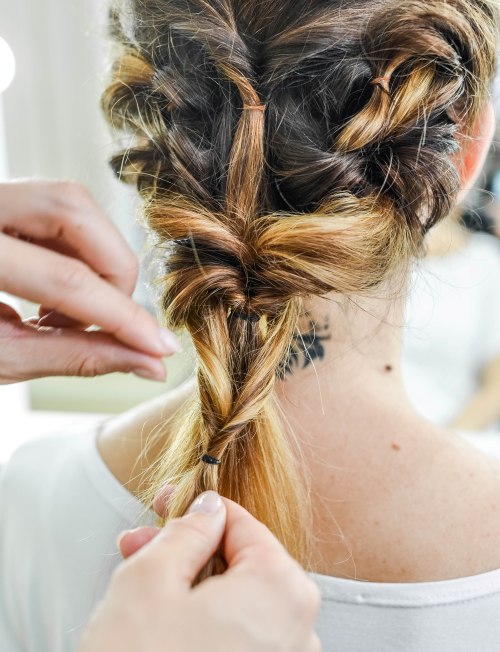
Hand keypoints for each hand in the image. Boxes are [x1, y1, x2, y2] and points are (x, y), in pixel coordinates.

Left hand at [0, 179, 179, 383]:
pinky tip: (58, 295)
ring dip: (97, 264)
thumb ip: (77, 357)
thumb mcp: (1, 359)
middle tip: (107, 323)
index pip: (65, 279)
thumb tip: (147, 363)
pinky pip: (58, 212)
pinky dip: (77, 256)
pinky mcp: (2, 198)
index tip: (161, 347)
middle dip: (113, 275)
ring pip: (73, 205)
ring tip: (71, 315)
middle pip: (76, 211)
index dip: (123, 317)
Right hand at [79, 492, 321, 651]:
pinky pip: (239, 636)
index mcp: (281, 590)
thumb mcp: (151, 580)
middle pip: (240, 563)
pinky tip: (163, 620)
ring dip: (189, 584)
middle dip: (185, 549)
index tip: (163, 501)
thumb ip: (187, 531)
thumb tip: (208, 508)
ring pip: (236, 601)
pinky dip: (203, 620)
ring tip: (140, 583)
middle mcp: (298, 631)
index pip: (241, 522)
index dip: (195, 507)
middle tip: (139, 545)